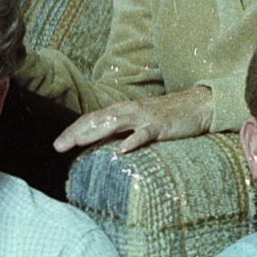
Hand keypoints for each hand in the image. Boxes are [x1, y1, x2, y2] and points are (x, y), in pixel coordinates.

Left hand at [53, 85, 213, 154]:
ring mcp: (144, 117)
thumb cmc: (167, 116)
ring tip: (78, 143)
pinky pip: (144, 134)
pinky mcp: (160, 126)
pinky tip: (121, 150)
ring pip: (114, 124)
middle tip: (58, 146)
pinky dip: (133, 140)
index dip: (73, 130)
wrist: (198, 105)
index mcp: (122, 111)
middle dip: (76, 133)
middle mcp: (129, 111)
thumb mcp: (139, 122)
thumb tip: (102, 143)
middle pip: (96, 120)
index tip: (58, 144)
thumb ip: (121, 130)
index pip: (91, 119)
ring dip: (95, 133)